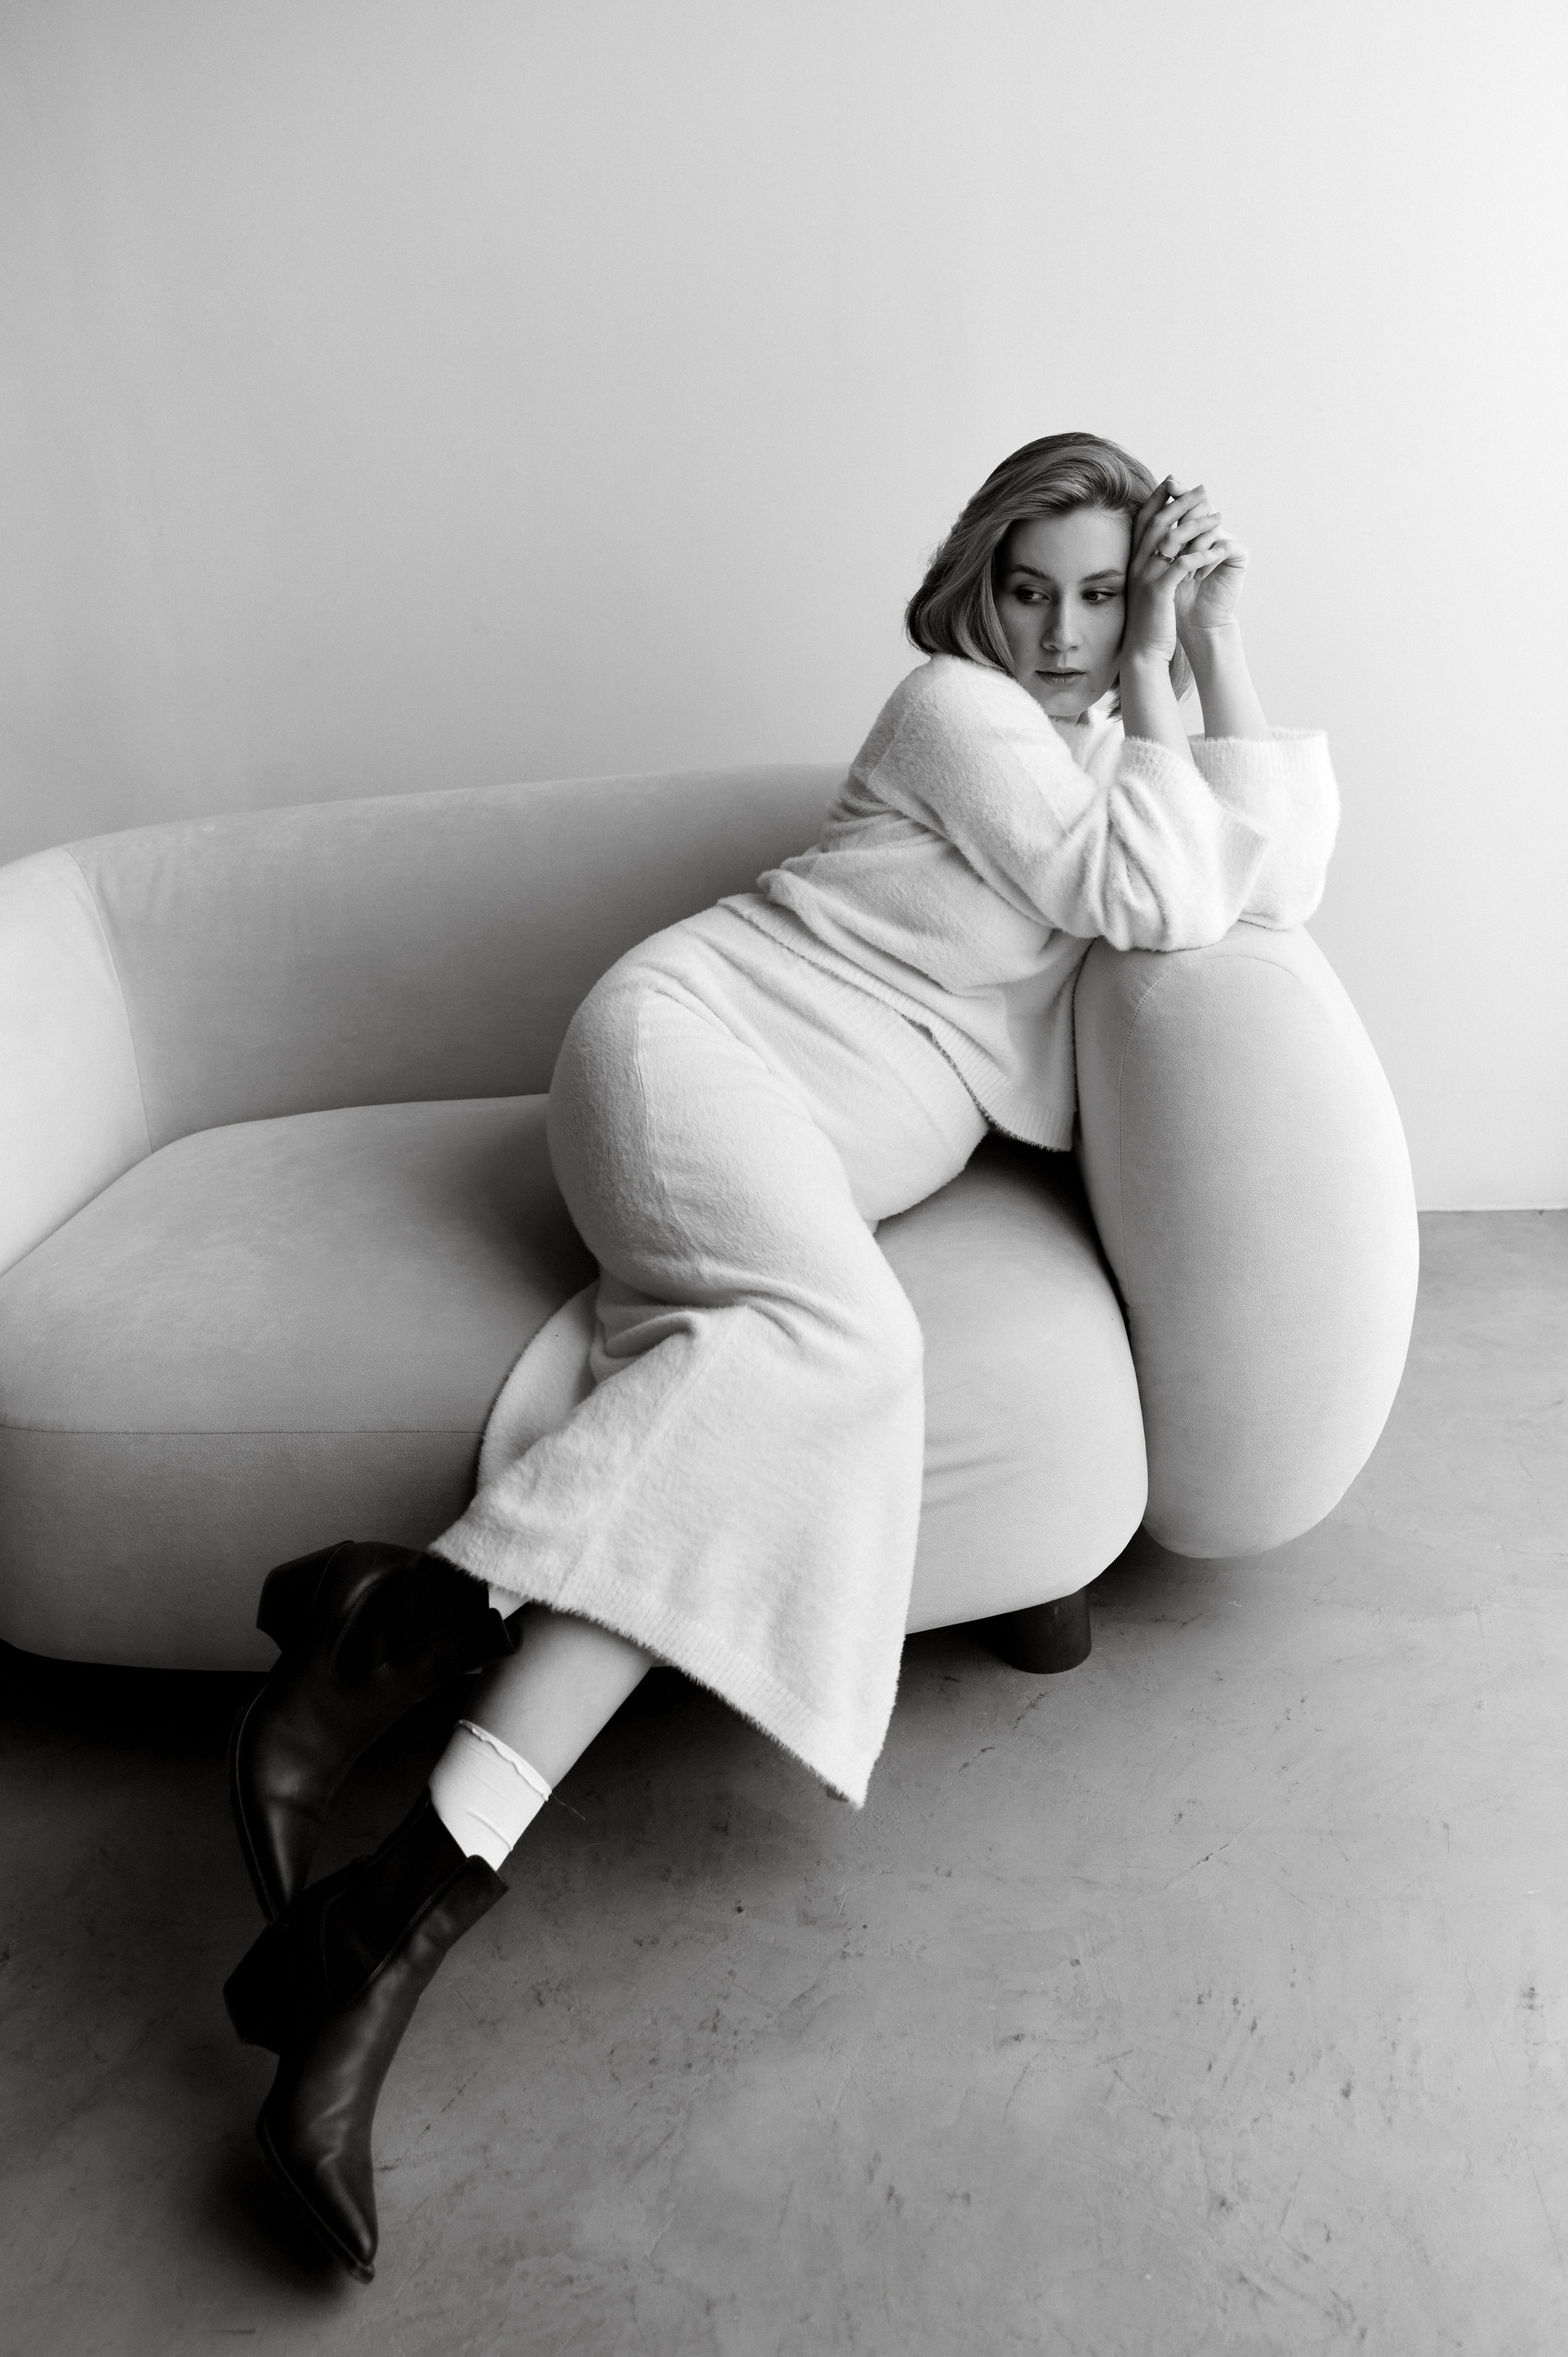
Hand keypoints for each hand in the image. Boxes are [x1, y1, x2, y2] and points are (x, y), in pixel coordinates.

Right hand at [1122, 477, 1234, 668]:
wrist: (1142, 653)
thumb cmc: (1150, 621)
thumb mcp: (1149, 587)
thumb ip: (1153, 565)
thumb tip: (1165, 547)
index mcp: (1133, 561)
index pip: (1143, 521)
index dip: (1158, 499)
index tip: (1174, 481)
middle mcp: (1136, 565)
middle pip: (1158, 522)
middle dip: (1181, 502)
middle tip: (1203, 489)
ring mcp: (1146, 578)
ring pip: (1171, 539)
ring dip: (1197, 524)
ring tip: (1219, 515)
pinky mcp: (1159, 592)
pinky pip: (1182, 565)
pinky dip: (1202, 554)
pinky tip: (1219, 549)